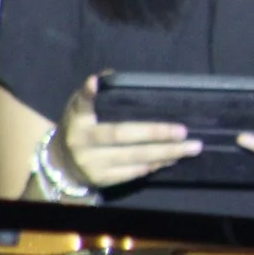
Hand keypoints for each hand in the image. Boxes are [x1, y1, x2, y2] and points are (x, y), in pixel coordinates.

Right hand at [54, 75, 199, 189]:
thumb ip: (95, 96)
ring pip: (132, 157)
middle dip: (154, 132)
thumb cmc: (82, 129)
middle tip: (183, 131)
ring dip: (164, 152)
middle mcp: (81, 141)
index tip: (94, 82)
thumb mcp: (81, 111)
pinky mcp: (100, 179)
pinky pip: (132, 172)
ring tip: (190, 147)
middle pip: (120, 134)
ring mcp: (90, 162)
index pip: (81, 104)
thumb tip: (112, 75)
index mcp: (77, 119)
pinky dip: (154, 165)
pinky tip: (172, 159)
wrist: (63, 165)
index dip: (88, 94)